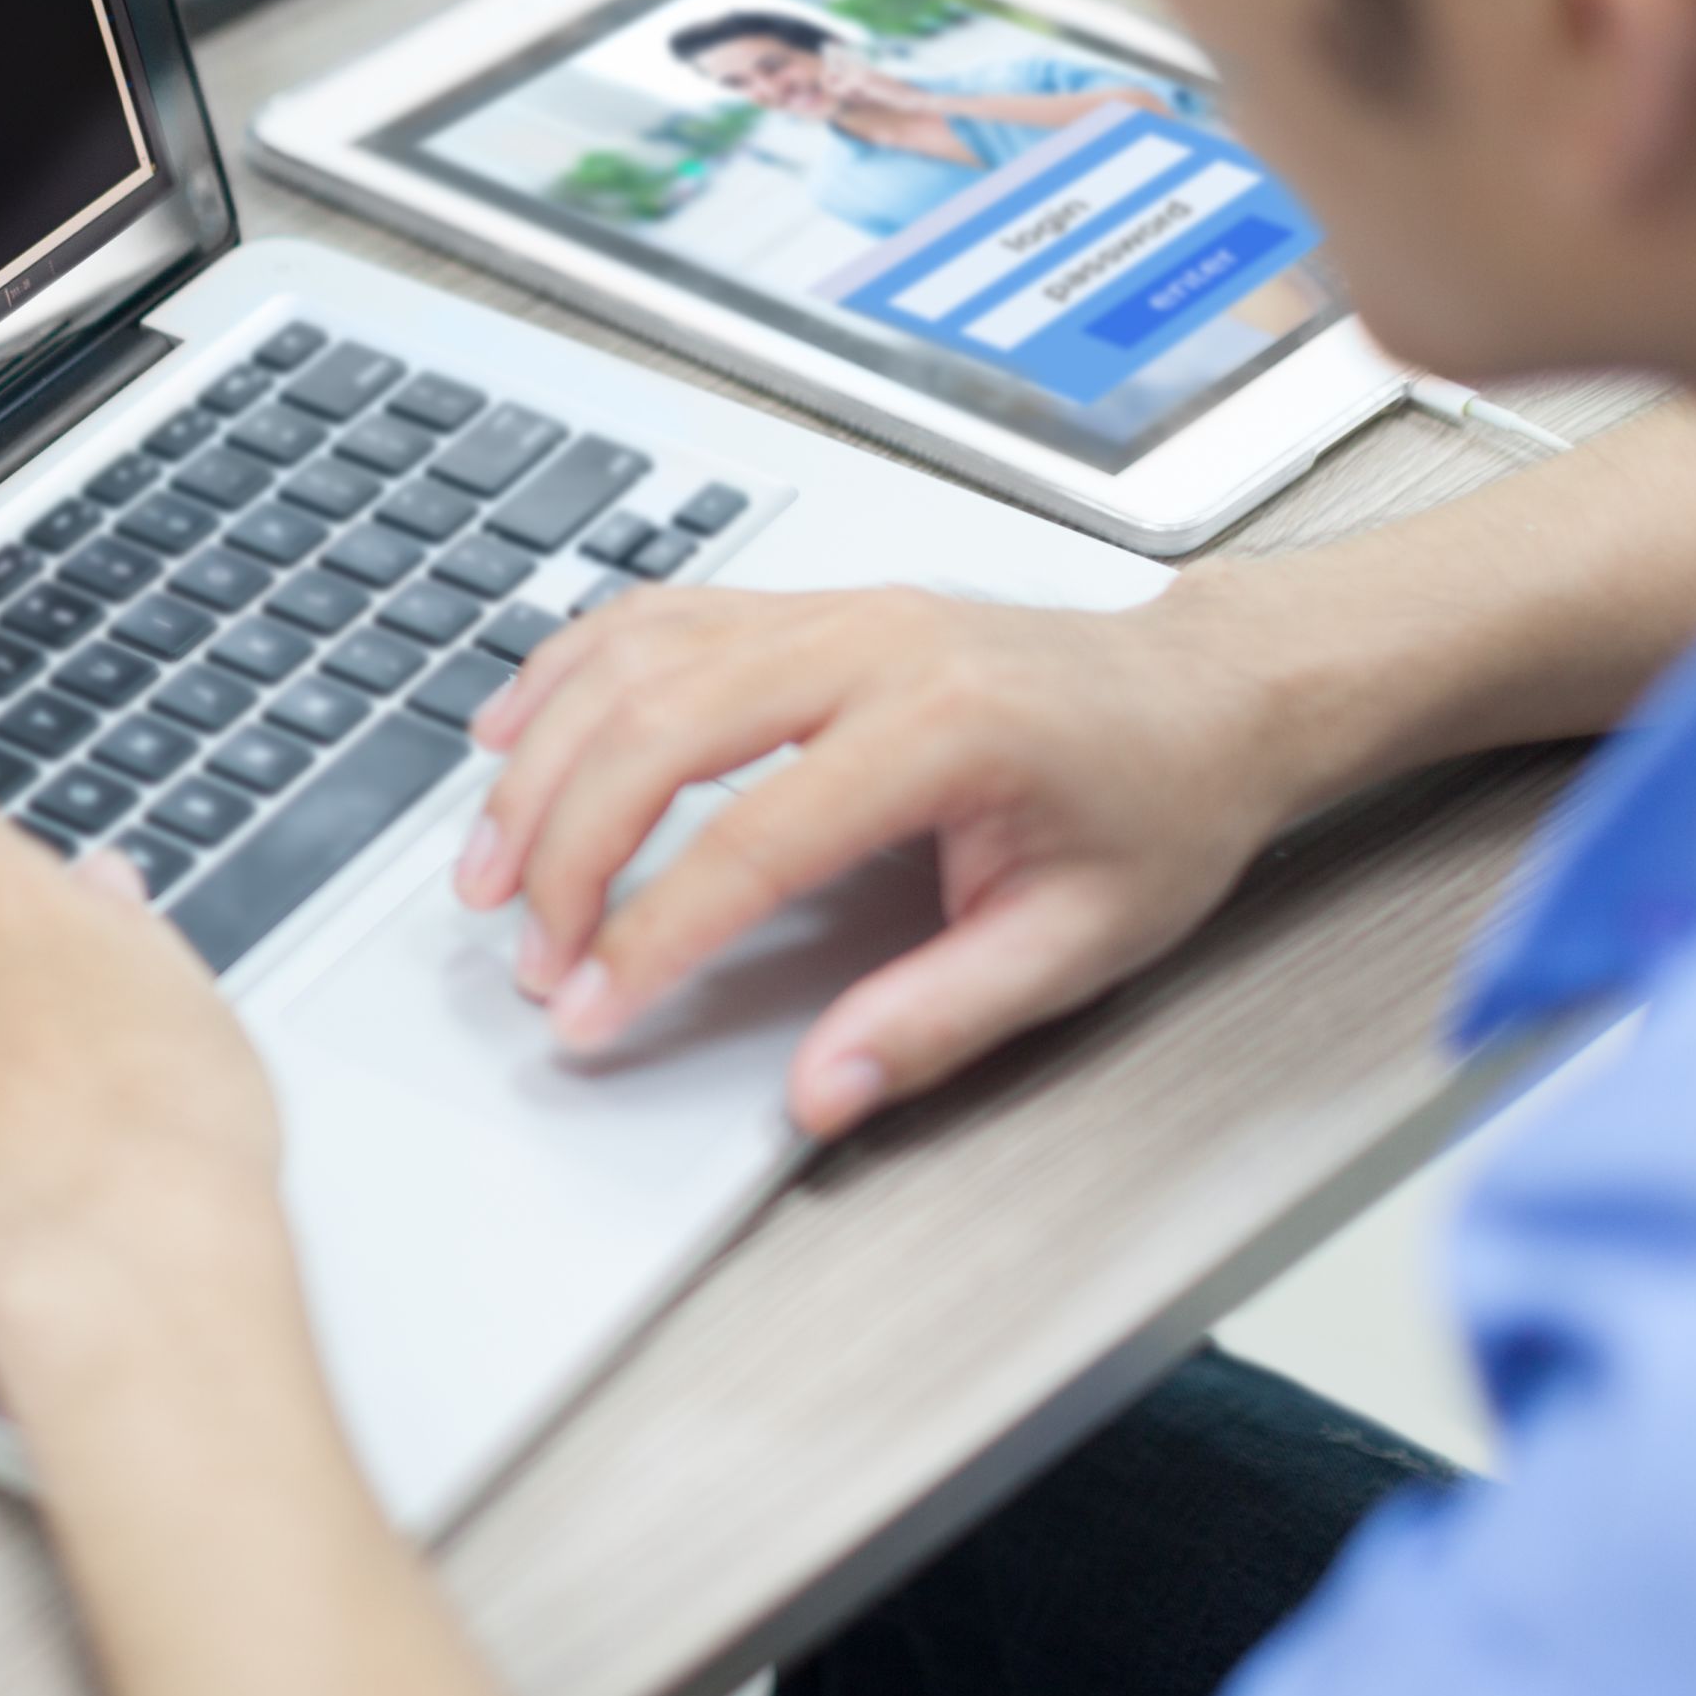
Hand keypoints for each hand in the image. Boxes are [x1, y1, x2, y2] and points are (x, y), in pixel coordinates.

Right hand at [457, 581, 1298, 1136]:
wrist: (1207, 693)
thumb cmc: (1157, 807)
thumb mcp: (1078, 945)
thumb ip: (938, 1019)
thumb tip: (822, 1093)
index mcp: (943, 727)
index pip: (750, 841)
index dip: (650, 936)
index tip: (591, 1012)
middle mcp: (870, 644)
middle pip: (656, 733)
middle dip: (564, 853)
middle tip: (529, 956)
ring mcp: (828, 607)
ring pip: (632, 664)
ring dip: (541, 766)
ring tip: (488, 867)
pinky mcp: (802, 602)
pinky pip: (652, 615)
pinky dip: (563, 672)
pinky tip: (510, 732)